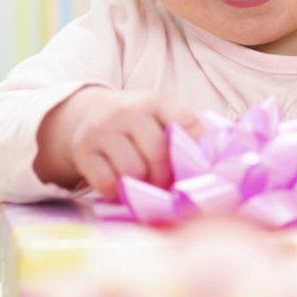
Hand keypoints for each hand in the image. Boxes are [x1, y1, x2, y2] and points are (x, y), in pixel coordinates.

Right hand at [35, 88, 197, 198]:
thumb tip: (212, 161)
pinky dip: (117, 193)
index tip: (202, 169)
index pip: (183, 121)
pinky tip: (122, 189)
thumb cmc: (133, 122)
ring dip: (142, 186)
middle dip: (166, 177)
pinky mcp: (84, 152)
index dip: (197, 148)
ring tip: (144, 187)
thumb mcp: (157, 115)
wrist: (85, 114)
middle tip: (167, 187)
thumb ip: (181, 132)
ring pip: (132, 170)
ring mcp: (102, 131)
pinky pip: (107, 182)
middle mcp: (127, 112)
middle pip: (157, 151)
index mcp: (154, 102)